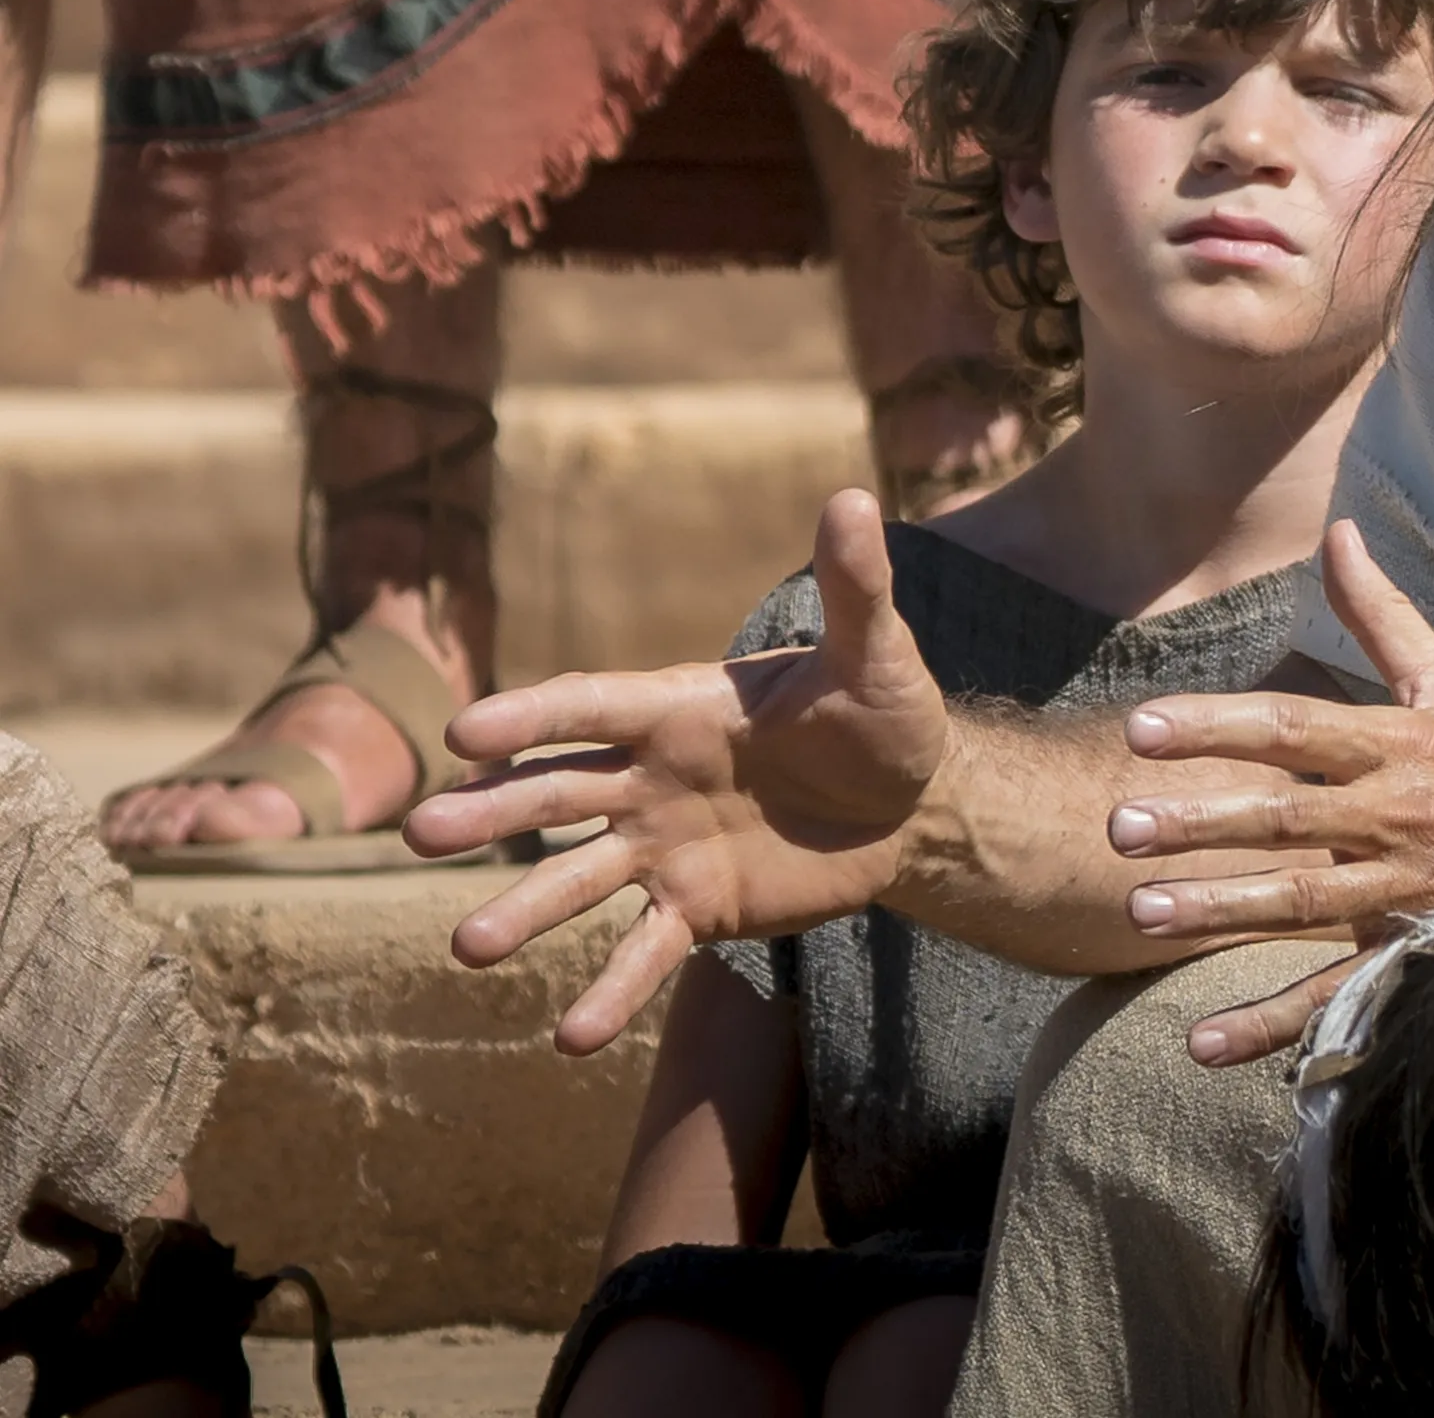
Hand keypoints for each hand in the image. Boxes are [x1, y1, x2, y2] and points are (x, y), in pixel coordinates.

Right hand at [404, 491, 950, 1054]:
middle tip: (418, 834)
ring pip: (578, 880)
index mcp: (678, 706)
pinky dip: (609, 993)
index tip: (464, 734)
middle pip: (556, 793)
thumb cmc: (885, 714)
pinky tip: (568, 1038)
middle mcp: (650, 776)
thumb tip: (853, 497)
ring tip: (465, 949)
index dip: (529, 717)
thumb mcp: (878, 655)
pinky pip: (643, 952)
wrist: (914, 801)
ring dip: (523, 912)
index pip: (588, 706)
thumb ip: (856, 590)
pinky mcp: (696, 909)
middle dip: (491, 812)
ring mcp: (664, 846)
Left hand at [1105, 520, 1433, 1065]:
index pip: (1296, 729)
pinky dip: (1270, 1025)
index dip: (1218, 728)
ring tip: (1143, 913)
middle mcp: (1396, 817)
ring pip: (1302, 904)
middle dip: (1202, 822)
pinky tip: (1202, 1042)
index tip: (1143, 728)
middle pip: (1288, 818)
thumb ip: (1383, 614)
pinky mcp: (1407, 954)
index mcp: (1400, 747)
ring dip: (1221, 911)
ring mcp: (1400, 892)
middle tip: (1120, 826)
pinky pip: (1334, 994)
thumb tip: (1338, 533)